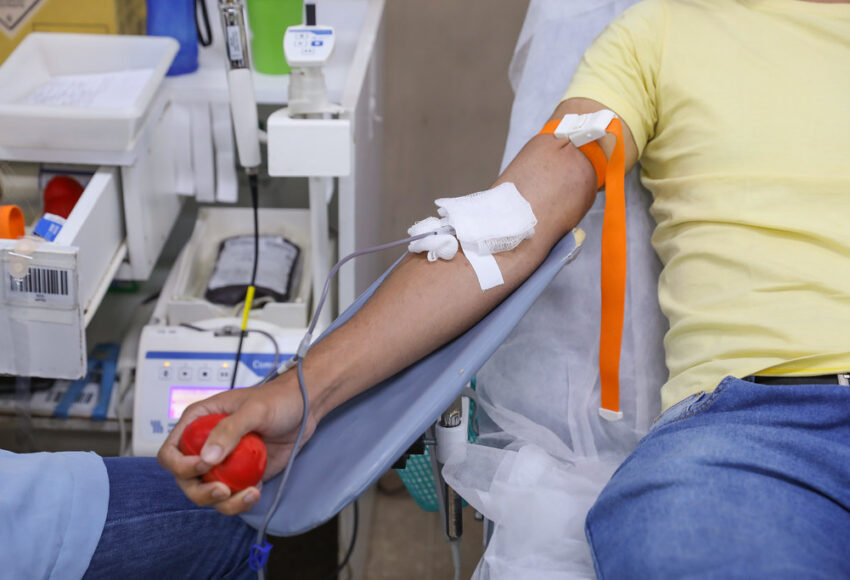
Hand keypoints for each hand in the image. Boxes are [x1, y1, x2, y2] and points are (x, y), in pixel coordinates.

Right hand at [158, 373, 317, 515]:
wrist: (305, 408)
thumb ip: (229, 430)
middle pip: (185, 480)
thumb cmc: (278, 399)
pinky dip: (240, 501)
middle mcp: (206, 444)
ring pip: (207, 493)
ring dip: (223, 502)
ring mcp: (223, 462)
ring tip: (248, 494)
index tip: (202, 467)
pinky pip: (231, 497)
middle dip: (200, 492)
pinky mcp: (241, 475)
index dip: (180, 465)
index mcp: (198, 422)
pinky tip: (256, 491)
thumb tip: (207, 458)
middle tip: (223, 490)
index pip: (171, 452)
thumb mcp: (254, 409)